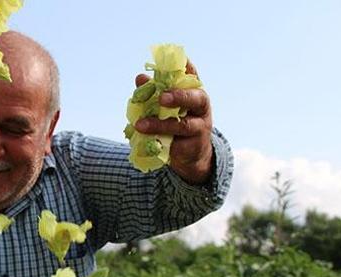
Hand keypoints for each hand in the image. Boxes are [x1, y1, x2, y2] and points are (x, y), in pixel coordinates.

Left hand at [133, 62, 213, 184]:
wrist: (190, 153)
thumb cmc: (176, 122)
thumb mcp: (166, 106)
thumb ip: (155, 91)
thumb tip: (140, 78)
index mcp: (194, 92)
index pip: (193, 76)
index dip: (187, 66)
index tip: (179, 58)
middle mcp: (200, 108)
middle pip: (196, 98)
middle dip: (179, 96)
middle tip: (161, 97)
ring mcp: (199, 128)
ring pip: (182, 125)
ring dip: (159, 124)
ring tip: (140, 125)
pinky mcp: (191, 146)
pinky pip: (175, 144)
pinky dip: (158, 141)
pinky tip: (144, 140)